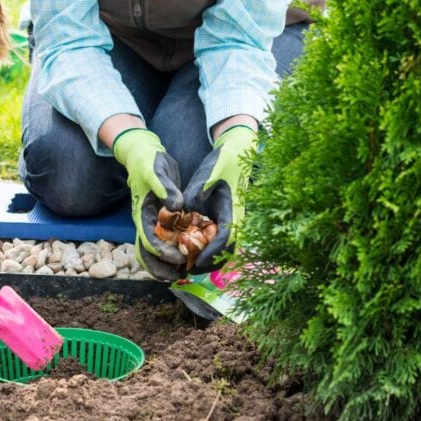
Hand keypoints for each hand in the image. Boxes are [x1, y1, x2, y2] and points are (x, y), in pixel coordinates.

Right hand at [113, 128, 183, 281]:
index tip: (179, 259)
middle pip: (146, 254)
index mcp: (142, 214)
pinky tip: (187, 256)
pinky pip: (164, 242)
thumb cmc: (148, 163)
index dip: (162, 253)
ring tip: (183, 273)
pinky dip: (172, 252)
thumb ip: (165, 188)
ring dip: (165, 265)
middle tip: (178, 277)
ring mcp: (151, 223)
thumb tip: (176, 206)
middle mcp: (145, 223)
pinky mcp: (160, 220)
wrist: (143, 155)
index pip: (148, 242)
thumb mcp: (156, 171)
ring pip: (153, 252)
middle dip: (160, 268)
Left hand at [182, 125, 257, 274]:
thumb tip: (183, 213)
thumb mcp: (206, 176)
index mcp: (233, 211)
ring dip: (208, 258)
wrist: (238, 151)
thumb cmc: (223, 161)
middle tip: (187, 270)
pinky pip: (220, 239)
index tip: (195, 262)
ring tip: (188, 264)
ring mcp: (233, 220)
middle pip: (226, 251)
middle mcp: (236, 219)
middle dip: (208, 263)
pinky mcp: (227, 217)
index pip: (225, 241)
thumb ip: (195, 195)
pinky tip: (191, 248)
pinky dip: (208, 248)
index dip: (211, 254)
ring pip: (224, 248)